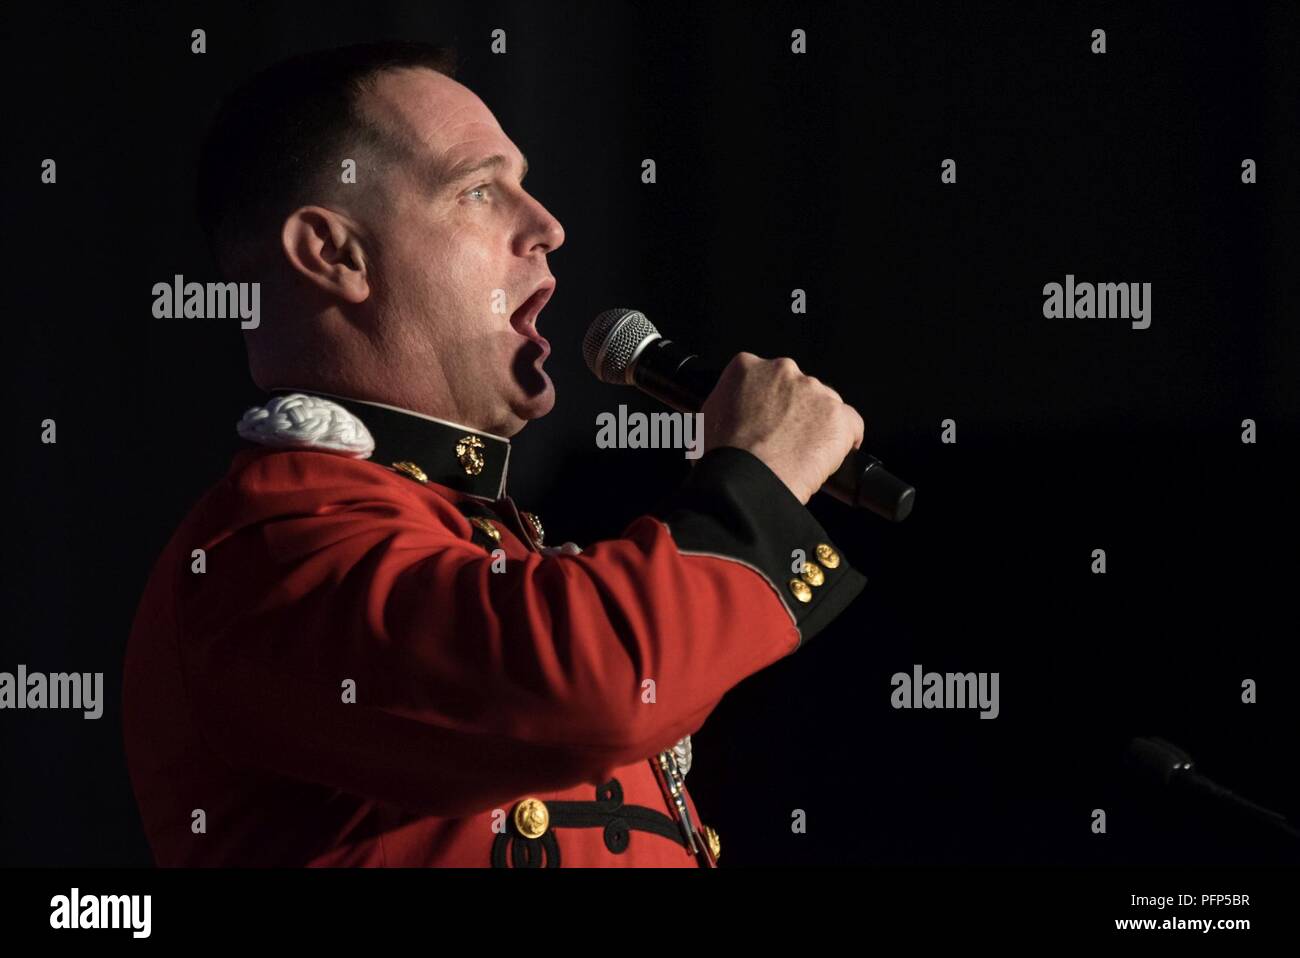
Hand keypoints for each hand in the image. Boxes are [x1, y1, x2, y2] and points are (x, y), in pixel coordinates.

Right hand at [700, 352, 864, 504]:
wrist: (744, 481)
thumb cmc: (722, 457)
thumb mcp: (705, 422)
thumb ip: (723, 408)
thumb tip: (724, 419)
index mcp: (746, 368)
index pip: (764, 378)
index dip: (766, 403)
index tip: (766, 420)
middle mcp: (782, 371)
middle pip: (797, 388)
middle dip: (793, 411)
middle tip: (781, 440)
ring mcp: (814, 392)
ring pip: (824, 405)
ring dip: (816, 426)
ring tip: (800, 455)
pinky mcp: (838, 416)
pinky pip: (851, 424)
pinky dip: (844, 440)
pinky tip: (830, 456)